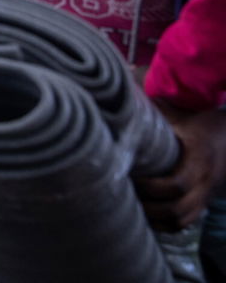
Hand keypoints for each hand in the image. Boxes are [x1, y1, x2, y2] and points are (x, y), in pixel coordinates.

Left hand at [134, 104, 225, 230]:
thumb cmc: (204, 127)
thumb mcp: (184, 119)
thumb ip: (159, 117)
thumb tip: (127, 108)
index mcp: (199, 160)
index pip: (177, 184)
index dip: (151, 187)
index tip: (131, 178)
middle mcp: (205, 182)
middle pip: (177, 209)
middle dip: (149, 207)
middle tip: (126, 196)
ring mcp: (206, 195)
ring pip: (182, 219)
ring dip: (156, 219)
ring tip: (133, 207)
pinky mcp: (204, 202)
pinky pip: (187, 222)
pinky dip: (166, 224)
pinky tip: (148, 217)